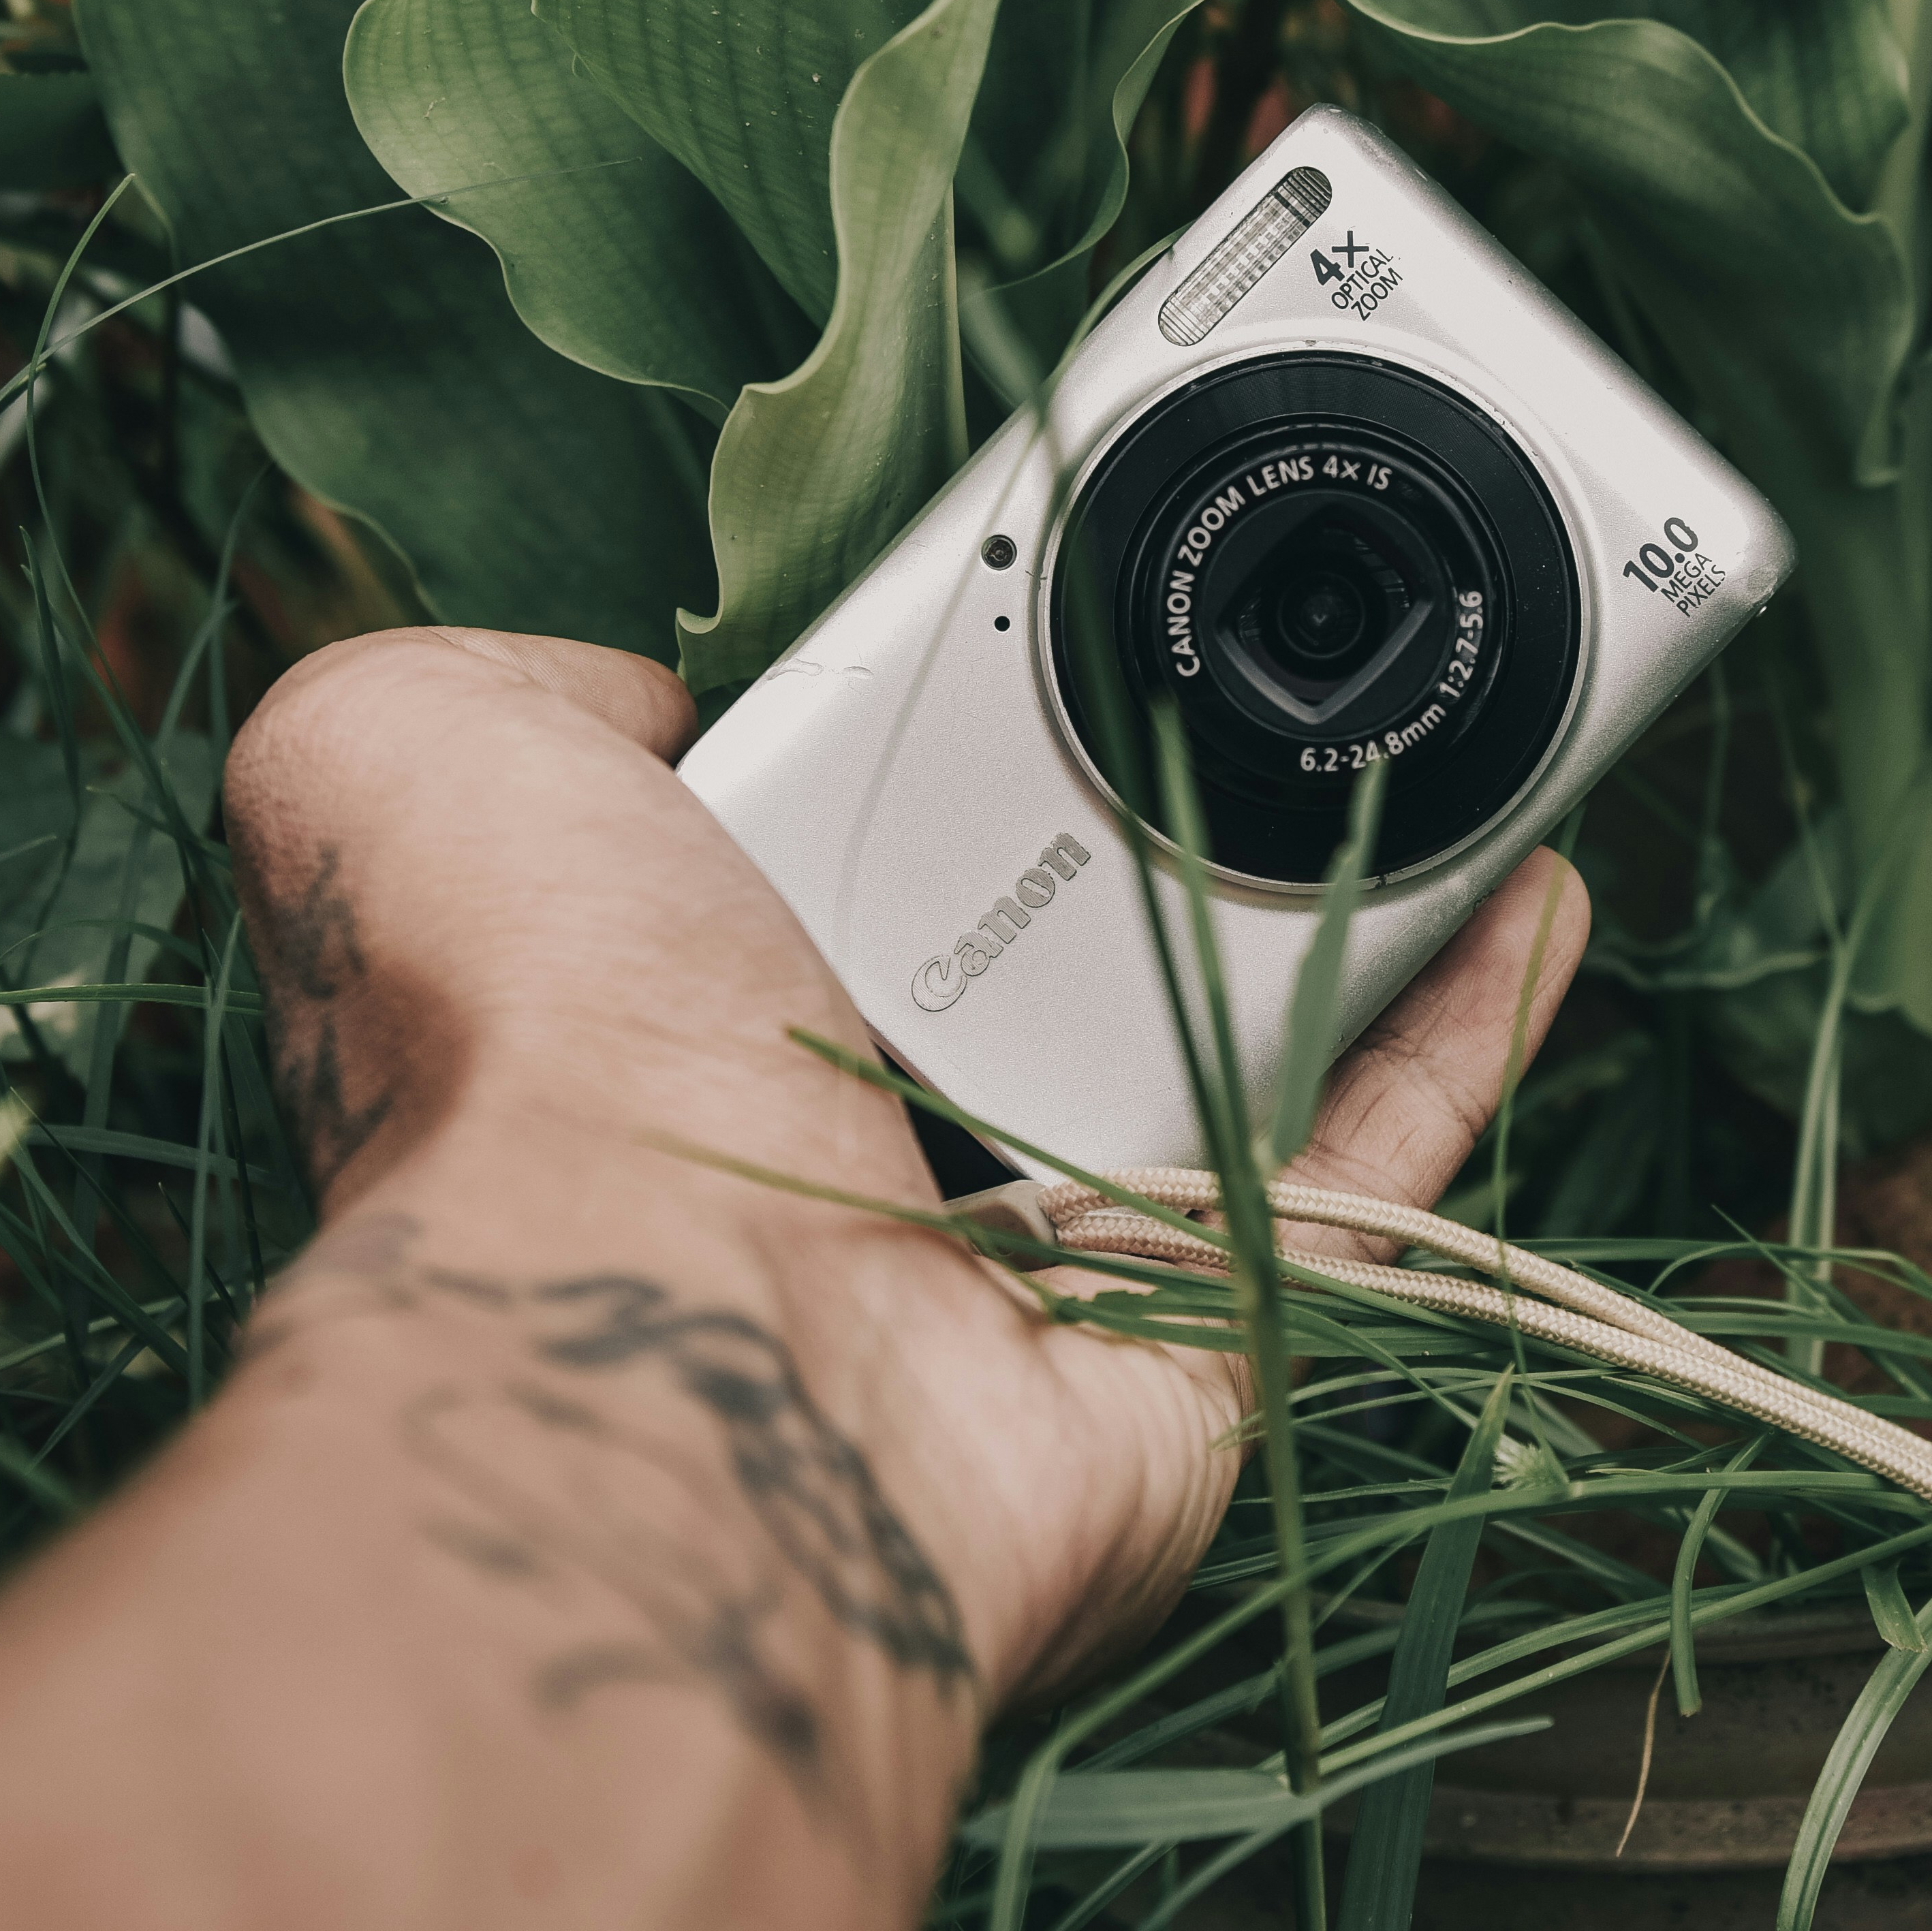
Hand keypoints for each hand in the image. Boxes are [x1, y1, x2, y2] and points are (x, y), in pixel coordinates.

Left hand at [226, 626, 1588, 1715]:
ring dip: (1350, 886)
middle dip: (1177, 787)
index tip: (1055, 587)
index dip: (952, 712)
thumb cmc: (524, 1045)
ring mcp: (1041, 1243)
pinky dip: (1464, 1033)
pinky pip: (1372, 1173)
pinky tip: (1540, 882)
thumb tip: (642, 704)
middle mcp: (868, 1130)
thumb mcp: (390, 760)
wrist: (679, 1343)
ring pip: (1237, 1034)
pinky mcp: (1204, 1328)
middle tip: (1299, 629)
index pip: (856, 832)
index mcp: (694, 997)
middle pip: (1065, 924)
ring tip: (1458, 716)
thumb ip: (487, 694)